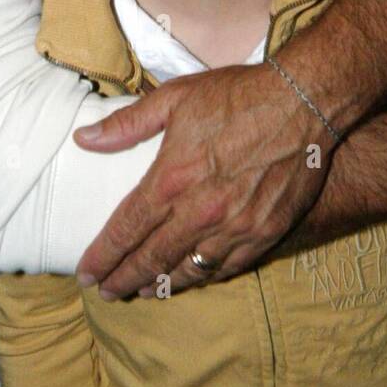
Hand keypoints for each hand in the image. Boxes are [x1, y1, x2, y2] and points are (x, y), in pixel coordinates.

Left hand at [72, 61, 337, 299]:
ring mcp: (234, 228)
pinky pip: (227, 268)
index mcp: (172, 179)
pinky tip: (191, 277)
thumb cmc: (237, 96)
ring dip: (161, 284)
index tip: (87, 272)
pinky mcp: (264, 234)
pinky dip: (204, 277)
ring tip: (142, 290)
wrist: (302, 103)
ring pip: (188, 270)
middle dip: (123, 279)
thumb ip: (127, 124)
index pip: (126, 230)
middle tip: (106, 291)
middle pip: (151, 259)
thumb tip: (84, 139)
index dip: (103, 255)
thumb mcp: (175, 98)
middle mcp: (200, 212)